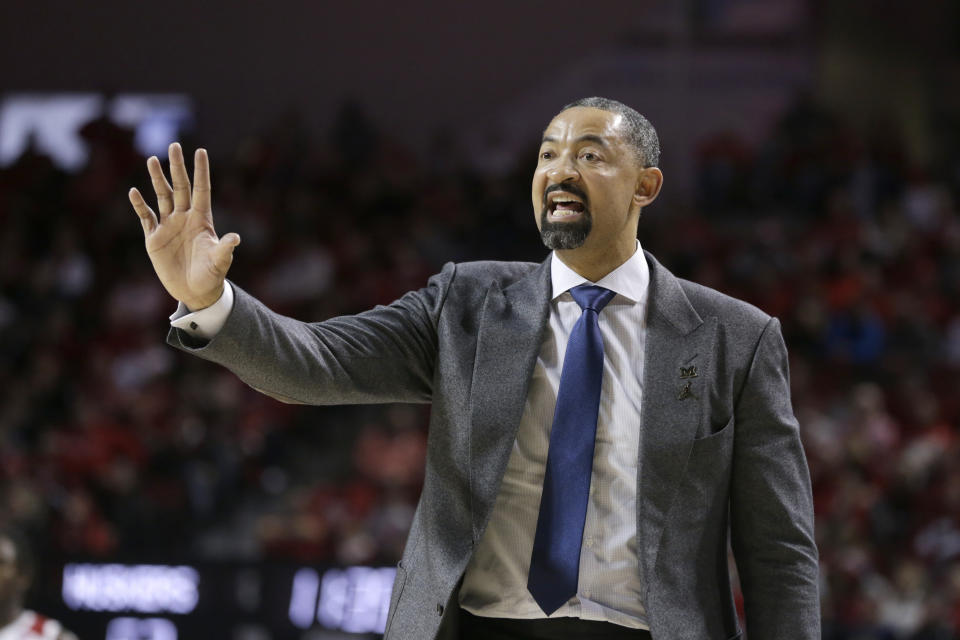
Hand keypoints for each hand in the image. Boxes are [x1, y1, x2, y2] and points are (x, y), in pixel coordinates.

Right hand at [129, 143, 239, 309]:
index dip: (201, 171)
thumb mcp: (219, 262)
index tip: (201, 151)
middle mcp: (184, 218)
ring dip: (156, 179)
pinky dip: (139, 205)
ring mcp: (168, 226)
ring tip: (151, 160)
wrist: (195, 292)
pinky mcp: (154, 238)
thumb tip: (235, 239)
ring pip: (161, 196)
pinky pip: (146, 217)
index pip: (202, 190)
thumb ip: (225, 249)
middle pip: (180, 187)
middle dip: (177, 167)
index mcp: (202, 219)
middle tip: (174, 145)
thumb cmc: (211, 276)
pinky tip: (134, 192)